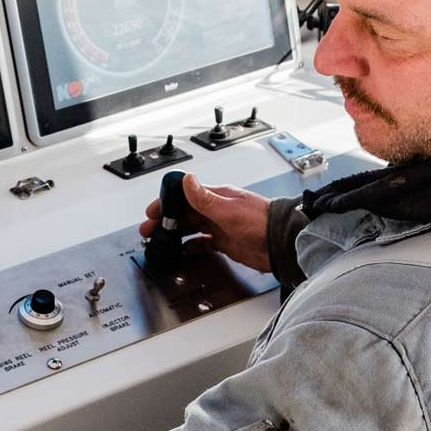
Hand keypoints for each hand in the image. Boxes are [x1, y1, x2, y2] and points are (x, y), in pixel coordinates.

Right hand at [138, 174, 272, 272]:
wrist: (282, 244)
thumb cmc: (262, 222)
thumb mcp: (229, 210)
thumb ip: (205, 197)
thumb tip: (187, 179)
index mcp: (216, 197)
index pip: (184, 195)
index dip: (166, 203)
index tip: (152, 211)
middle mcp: (217, 210)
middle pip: (184, 213)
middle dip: (165, 220)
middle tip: (148, 230)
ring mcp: (221, 226)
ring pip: (191, 227)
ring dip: (174, 233)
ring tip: (159, 240)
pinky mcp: (226, 242)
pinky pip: (203, 243)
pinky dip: (191, 247)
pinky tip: (183, 251)